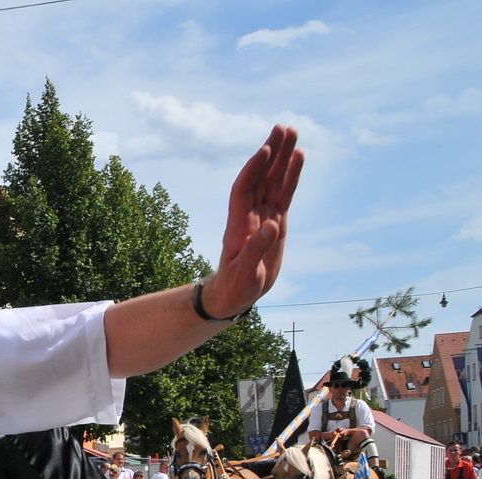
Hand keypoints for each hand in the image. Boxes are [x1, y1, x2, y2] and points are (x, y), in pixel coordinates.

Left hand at [202, 125, 303, 318]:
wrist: (235, 294)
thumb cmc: (235, 285)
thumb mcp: (244, 271)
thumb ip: (256, 247)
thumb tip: (272, 225)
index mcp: (238, 223)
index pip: (244, 188)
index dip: (253, 169)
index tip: (264, 150)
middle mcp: (250, 214)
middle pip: (261, 176)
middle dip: (271, 152)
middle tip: (282, 127)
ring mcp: (264, 215)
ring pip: (274, 180)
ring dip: (282, 157)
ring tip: (292, 133)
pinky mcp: (276, 221)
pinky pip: (285, 194)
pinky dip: (292, 176)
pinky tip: (299, 159)